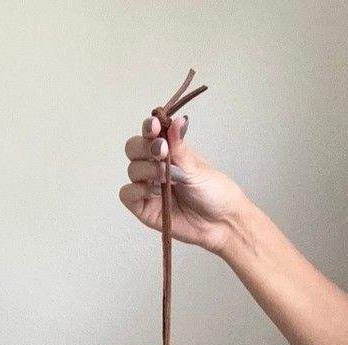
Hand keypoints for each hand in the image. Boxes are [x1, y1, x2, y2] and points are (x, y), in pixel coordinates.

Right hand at [119, 115, 248, 254]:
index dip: (148, 128)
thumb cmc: (213, 193)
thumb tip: (178, 120)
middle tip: (162, 152)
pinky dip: (135, 189)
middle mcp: (155, 167)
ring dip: (146, 169)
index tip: (154, 126)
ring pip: (132, 170)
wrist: (221, 222)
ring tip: (165, 177)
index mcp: (169, 152)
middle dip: (145, 147)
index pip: (149, 134)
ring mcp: (148, 187)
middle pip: (133, 149)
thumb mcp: (197, 168)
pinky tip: (152, 192)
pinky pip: (127, 194)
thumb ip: (180, 148)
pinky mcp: (144, 208)